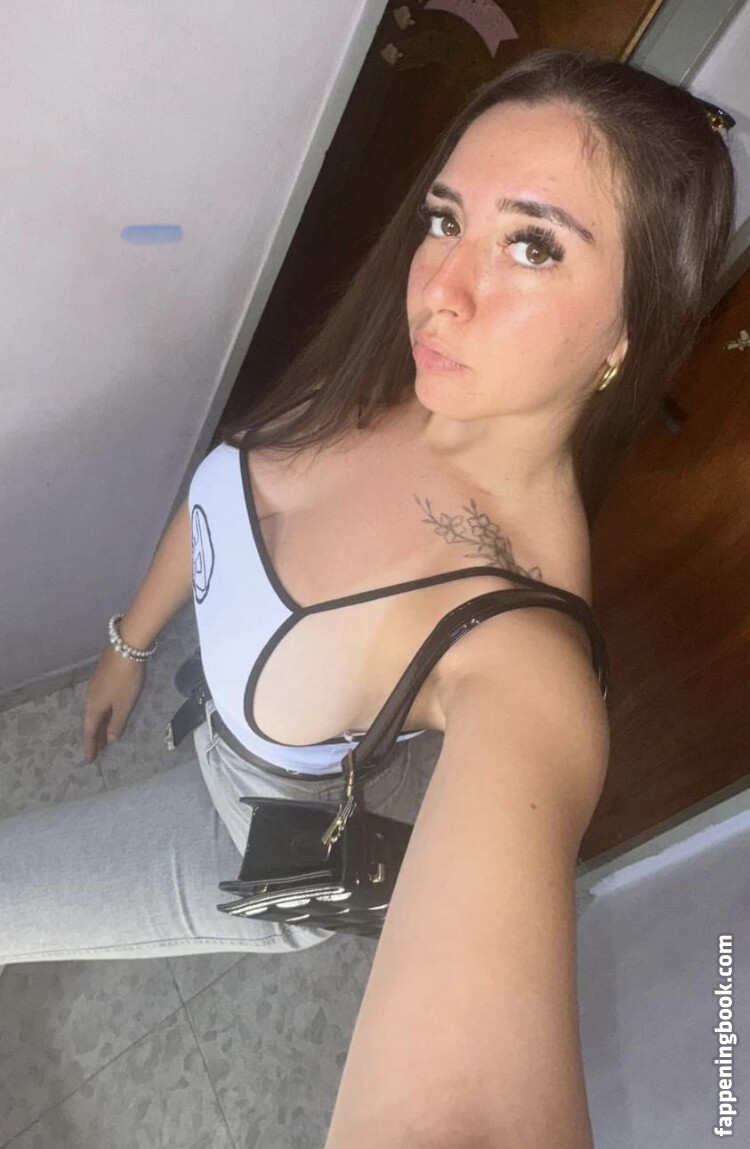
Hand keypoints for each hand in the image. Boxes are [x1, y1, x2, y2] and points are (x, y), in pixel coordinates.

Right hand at [83, 645, 146, 762]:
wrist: (125, 648)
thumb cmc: (125, 680)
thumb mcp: (124, 705)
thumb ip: (117, 723)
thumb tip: (110, 738)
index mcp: (93, 707)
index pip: (90, 731)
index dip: (91, 746)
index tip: (91, 759)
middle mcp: (90, 698)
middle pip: (92, 722)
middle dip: (96, 736)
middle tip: (99, 751)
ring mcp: (95, 686)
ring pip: (97, 711)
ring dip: (101, 724)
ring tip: (105, 736)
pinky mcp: (102, 677)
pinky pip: (100, 702)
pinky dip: (104, 712)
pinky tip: (110, 713)